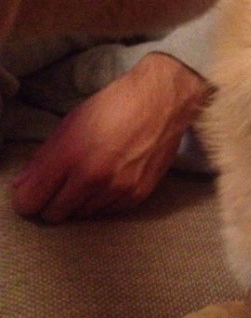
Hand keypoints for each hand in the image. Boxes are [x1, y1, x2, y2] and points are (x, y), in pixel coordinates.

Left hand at [11, 53, 208, 221]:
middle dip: (51, 203)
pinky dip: (103, 201)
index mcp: (69, 156)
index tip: (32, 193)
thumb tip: (22, 185)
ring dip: (79, 201)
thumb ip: (43, 158)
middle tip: (59, 187)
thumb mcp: (70, 124)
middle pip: (54, 214)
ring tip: (89, 177)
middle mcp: (92, 178)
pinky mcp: (138, 195)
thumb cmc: (114, 106)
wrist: (161, 102)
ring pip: (82, 215)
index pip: (31, 201)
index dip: (27, 199)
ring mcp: (117, 189)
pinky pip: (108, 212)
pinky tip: (108, 180)